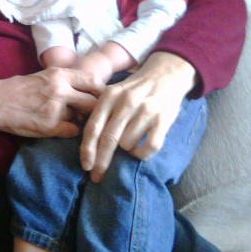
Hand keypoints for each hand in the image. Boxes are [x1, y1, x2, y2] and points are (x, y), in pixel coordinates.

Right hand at [0, 68, 104, 137]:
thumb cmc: (19, 88)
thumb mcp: (44, 76)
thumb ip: (65, 81)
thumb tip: (87, 91)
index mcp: (59, 75)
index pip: (93, 80)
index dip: (101, 90)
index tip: (101, 97)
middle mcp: (60, 90)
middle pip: (92, 102)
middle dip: (92, 109)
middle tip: (87, 113)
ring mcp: (56, 110)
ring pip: (80, 117)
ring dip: (76, 119)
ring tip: (61, 117)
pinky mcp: (50, 127)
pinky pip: (72, 131)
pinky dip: (68, 131)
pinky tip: (57, 127)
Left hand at [80, 52, 196, 181]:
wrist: (165, 75)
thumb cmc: (133, 90)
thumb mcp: (113, 93)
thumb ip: (100, 113)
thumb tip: (87, 145)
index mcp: (109, 96)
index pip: (93, 127)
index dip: (87, 150)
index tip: (85, 166)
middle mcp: (126, 102)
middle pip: (108, 139)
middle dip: (101, 162)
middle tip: (97, 176)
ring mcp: (145, 110)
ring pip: (127, 144)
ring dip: (125, 151)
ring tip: (127, 144)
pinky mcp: (163, 119)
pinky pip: (149, 147)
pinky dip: (141, 154)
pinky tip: (138, 151)